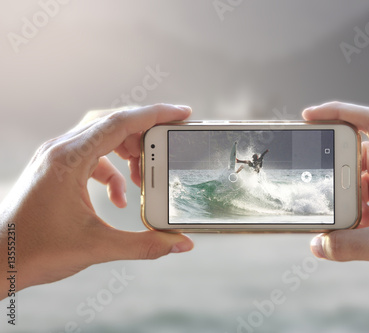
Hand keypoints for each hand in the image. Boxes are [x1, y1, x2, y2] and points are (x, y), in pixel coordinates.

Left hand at [0, 104, 193, 297]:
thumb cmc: (35, 249)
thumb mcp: (97, 247)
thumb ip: (145, 245)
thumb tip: (181, 244)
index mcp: (69, 159)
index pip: (120, 123)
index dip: (155, 115)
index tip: (182, 113)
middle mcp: (61, 150)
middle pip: (113, 124)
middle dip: (145, 135)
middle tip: (168, 147)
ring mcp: (56, 157)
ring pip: (102, 138)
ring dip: (128, 154)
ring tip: (143, 178)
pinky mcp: (55, 169)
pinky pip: (92, 157)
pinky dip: (111, 171)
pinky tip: (119, 197)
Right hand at [303, 102, 368, 330]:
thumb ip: (347, 244)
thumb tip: (317, 243)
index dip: (340, 112)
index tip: (311, 116)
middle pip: (361, 155)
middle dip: (337, 165)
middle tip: (317, 176)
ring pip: (362, 184)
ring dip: (345, 196)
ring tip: (329, 209)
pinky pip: (367, 207)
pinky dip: (353, 216)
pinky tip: (343, 230)